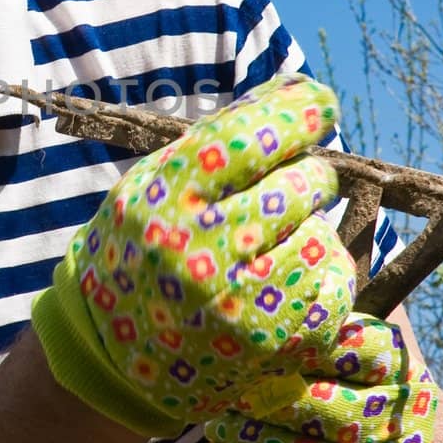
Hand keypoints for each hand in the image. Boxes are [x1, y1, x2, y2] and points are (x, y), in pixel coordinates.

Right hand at [31, 75, 356, 437]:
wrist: (110, 350)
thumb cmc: (144, 245)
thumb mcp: (156, 182)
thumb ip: (219, 138)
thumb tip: (302, 92)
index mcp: (161, 199)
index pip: (249, 136)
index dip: (298, 111)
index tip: (319, 103)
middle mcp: (196, 252)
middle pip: (300, 183)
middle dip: (302, 179)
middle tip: (276, 195)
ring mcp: (237, 304)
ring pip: (322, 235)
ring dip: (308, 232)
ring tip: (267, 248)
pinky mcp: (271, 343)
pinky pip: (332, 285)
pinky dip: (317, 277)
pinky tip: (277, 285)